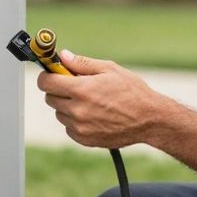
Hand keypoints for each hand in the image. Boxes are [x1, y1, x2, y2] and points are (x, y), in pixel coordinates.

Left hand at [36, 50, 168, 148]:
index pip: (46, 82)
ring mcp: (80, 127)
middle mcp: (77, 110)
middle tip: (74, 86)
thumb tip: (63, 56)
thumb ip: (82, 63)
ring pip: (59, 113)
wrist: (149, 120)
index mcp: (81, 89)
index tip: (52, 74)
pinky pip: (69, 128)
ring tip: (89, 101)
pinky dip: (75, 121)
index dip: (47, 76)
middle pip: (50, 98)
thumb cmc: (132, 91)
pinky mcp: (85, 139)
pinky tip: (93, 115)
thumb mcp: (109, 69)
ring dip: (67, 106)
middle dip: (58, 90)